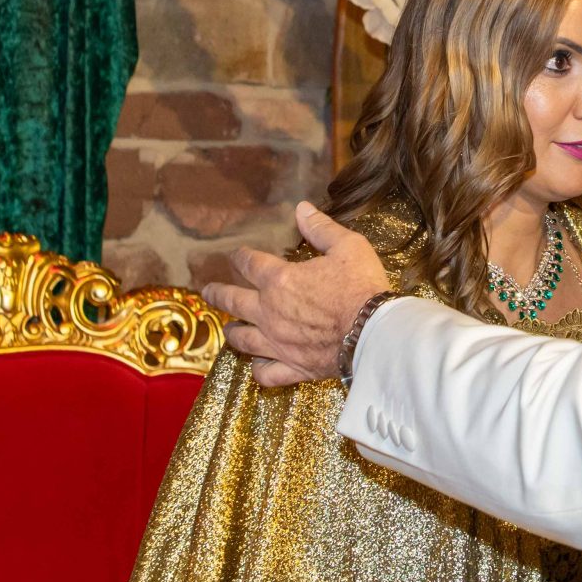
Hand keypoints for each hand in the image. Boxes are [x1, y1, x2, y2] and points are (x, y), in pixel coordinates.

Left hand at [202, 201, 390, 387]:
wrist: (374, 332)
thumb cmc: (362, 286)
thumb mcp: (347, 247)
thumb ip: (321, 228)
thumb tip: (301, 208)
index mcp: (280, 280)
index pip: (250, 264)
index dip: (241, 257)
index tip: (236, 255)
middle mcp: (270, 312)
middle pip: (233, 302)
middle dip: (218, 294)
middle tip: (208, 292)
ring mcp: (278, 342)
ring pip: (243, 339)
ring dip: (232, 332)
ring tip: (228, 329)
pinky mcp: (292, 367)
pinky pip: (266, 373)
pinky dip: (259, 370)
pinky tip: (258, 366)